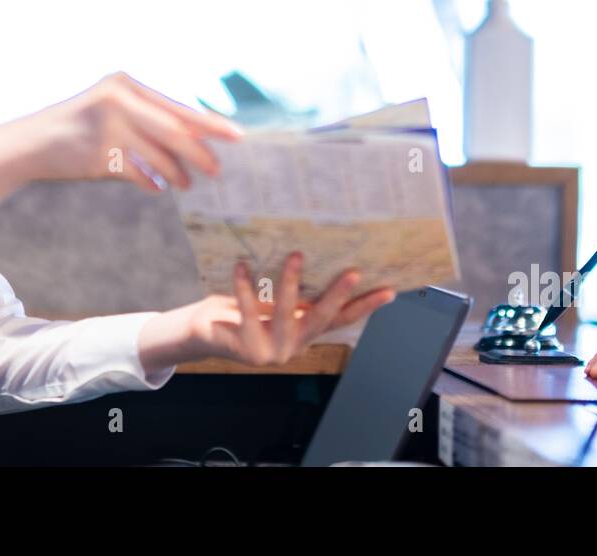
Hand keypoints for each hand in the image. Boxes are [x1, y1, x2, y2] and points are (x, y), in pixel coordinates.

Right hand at [30, 71, 242, 191]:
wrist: (32, 142)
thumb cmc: (81, 127)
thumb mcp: (114, 110)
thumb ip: (149, 120)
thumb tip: (196, 140)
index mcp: (127, 84)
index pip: (178, 105)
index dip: (210, 122)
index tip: (237, 135)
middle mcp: (119, 99)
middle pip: (174, 130)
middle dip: (200, 153)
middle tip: (218, 170)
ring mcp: (108, 126)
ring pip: (158, 156)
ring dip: (176, 173)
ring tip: (185, 183)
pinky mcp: (98, 153)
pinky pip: (139, 174)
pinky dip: (152, 182)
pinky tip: (157, 187)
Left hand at [139, 252, 396, 371]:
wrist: (206, 332)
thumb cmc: (243, 309)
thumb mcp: (274, 298)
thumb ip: (296, 287)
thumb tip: (316, 246)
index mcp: (305, 332)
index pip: (342, 319)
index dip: (366, 306)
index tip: (390, 290)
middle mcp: (294, 345)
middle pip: (321, 318)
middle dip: (338, 295)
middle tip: (354, 272)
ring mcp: (272, 350)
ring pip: (285, 313)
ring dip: (289, 283)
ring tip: (295, 255)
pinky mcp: (247, 348)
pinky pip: (246, 311)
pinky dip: (244, 286)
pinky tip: (242, 265)